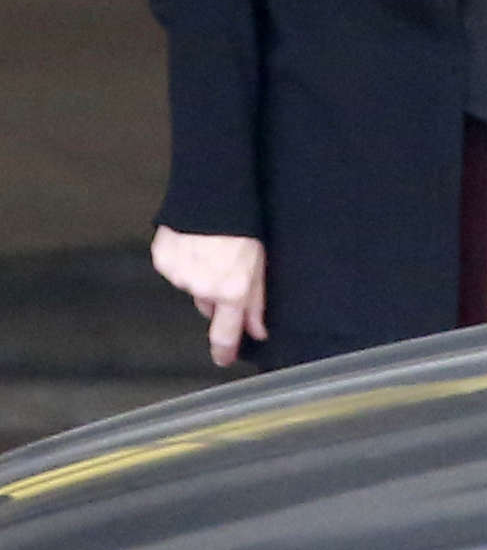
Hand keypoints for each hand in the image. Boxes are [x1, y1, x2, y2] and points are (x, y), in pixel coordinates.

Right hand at [151, 226, 266, 365]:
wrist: (213, 191)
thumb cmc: (243, 221)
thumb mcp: (259, 261)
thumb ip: (256, 301)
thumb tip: (257, 331)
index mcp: (230, 291)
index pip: (225, 334)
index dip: (224, 350)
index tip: (223, 358)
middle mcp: (203, 289)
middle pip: (208, 304)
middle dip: (215, 293)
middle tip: (225, 265)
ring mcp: (180, 275)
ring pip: (191, 285)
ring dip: (199, 273)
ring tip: (210, 245)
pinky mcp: (163, 260)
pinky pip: (174, 268)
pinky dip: (182, 260)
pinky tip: (193, 240)